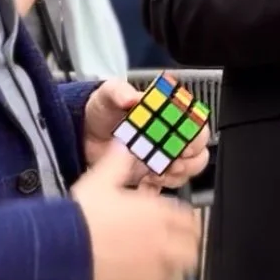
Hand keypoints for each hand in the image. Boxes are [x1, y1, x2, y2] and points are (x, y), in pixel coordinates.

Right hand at [71, 144, 201, 279]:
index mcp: (157, 214)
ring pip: (177, 273)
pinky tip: (139, 278)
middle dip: (187, 246)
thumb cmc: (82, 218)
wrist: (63, 253)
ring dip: (172, 266)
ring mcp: (151, 271)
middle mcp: (161, 243)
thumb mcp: (100, 179)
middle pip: (191, 250)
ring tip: (160, 262)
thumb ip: (117, 162)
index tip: (185, 222)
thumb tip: (122, 146)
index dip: (189, 220)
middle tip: (179, 245)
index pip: (189, 219)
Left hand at [82, 78, 210, 192]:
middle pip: (198, 150)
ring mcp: (161, 156)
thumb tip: (131, 96)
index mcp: (167, 112)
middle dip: (190, 159)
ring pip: (187, 170)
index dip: (195, 134)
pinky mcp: (150, 175)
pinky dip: (160, 187)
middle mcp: (169, 135)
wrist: (82, 135)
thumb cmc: (101, 111)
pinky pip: (166, 186)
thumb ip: (119, 91)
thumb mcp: (107, 95)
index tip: (184, 142)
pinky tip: (146, 182)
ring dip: (177, 175)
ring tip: (158, 172)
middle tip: (173, 161)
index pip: (195, 123)